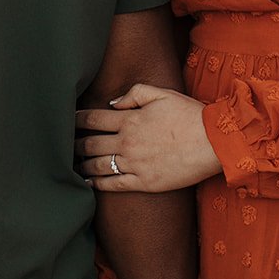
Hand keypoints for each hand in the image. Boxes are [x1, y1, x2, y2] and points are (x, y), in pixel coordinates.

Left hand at [76, 84, 219, 192]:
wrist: (213, 142)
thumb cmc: (190, 115)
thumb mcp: (162, 94)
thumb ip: (134, 94)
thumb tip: (112, 103)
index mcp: (130, 120)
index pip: (93, 119)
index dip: (77, 120)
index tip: (68, 121)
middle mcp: (127, 142)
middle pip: (91, 143)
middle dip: (74, 144)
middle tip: (65, 145)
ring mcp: (134, 164)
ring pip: (98, 165)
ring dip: (81, 164)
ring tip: (72, 164)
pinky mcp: (144, 182)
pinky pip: (113, 184)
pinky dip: (96, 184)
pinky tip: (87, 182)